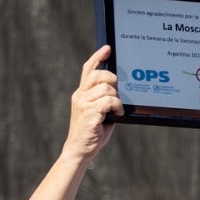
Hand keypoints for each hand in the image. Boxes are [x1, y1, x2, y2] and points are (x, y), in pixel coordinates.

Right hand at [63, 46, 122, 162]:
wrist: (79, 150)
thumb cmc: (92, 133)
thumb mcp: (98, 113)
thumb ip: (104, 100)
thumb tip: (120, 92)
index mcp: (81, 93)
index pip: (88, 69)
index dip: (98, 57)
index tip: (107, 49)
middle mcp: (80, 96)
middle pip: (98, 75)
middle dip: (112, 80)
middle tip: (118, 93)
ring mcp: (84, 104)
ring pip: (106, 89)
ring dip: (117, 98)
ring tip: (117, 110)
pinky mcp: (90, 113)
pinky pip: (109, 101)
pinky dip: (117, 107)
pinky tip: (118, 115)